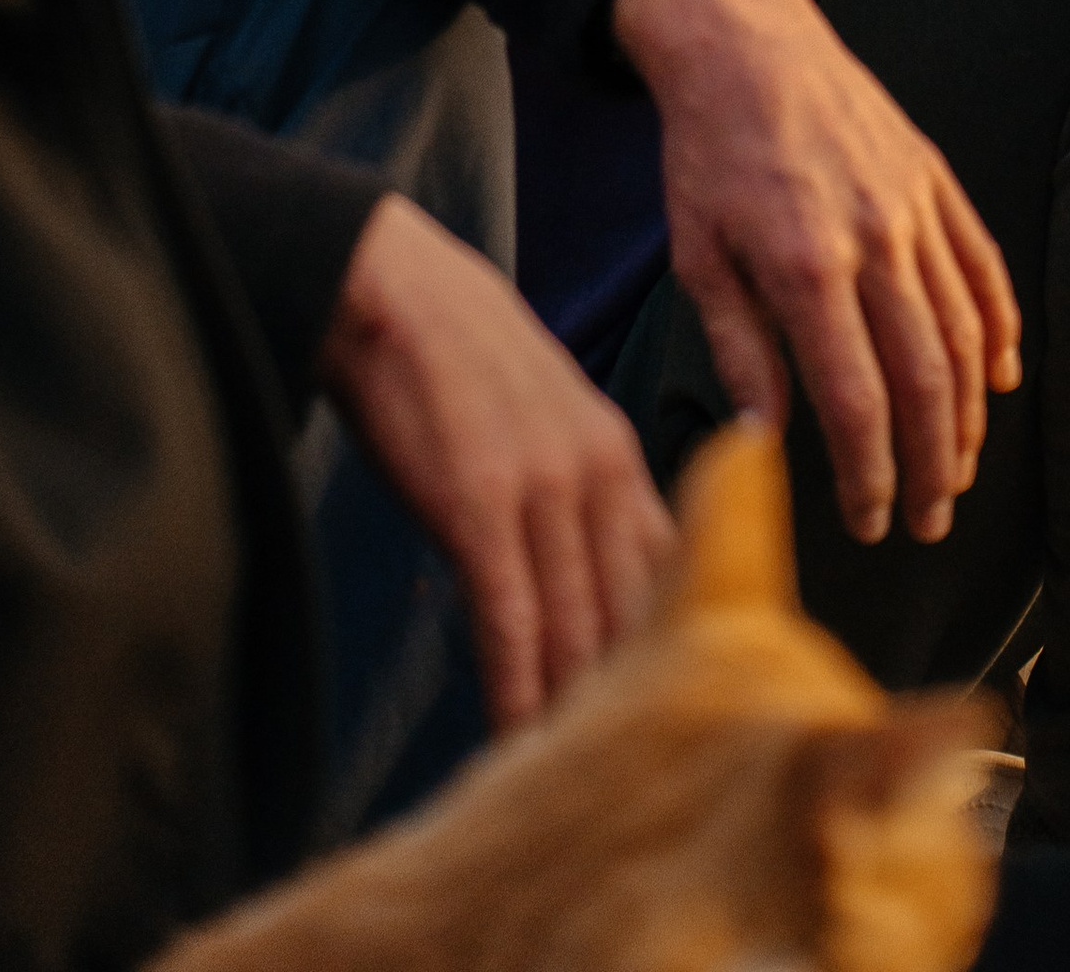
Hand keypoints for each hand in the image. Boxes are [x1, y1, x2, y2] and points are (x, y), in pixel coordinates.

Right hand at [317, 192, 672, 727]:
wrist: (393, 291)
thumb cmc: (457, 361)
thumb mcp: (544, 419)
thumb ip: (575, 492)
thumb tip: (584, 578)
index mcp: (618, 453)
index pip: (675, 570)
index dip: (674, 647)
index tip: (673, 710)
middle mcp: (600, 472)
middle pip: (635, 613)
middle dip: (631, 696)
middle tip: (629, 763)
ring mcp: (545, 489)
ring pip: (578, 629)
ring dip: (575, 712)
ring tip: (573, 777)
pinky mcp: (481, 505)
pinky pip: (511, 621)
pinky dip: (517, 689)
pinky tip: (516, 739)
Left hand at [613, 0, 1021, 552]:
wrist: (745, 42)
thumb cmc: (707, 154)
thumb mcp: (698, 258)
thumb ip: (740, 351)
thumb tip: (764, 440)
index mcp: (807, 267)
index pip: (856, 401)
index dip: (870, 475)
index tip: (869, 524)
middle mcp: (875, 241)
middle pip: (926, 380)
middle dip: (932, 466)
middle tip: (928, 523)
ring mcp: (915, 207)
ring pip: (963, 332)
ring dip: (968, 414)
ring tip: (957, 471)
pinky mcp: (935, 179)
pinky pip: (982, 266)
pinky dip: (998, 328)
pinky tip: (999, 378)